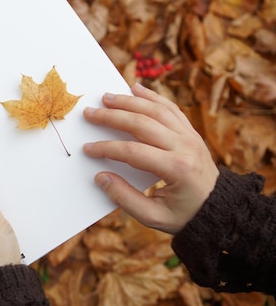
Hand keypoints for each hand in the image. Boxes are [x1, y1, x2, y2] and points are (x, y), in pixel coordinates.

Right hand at [83, 83, 219, 233]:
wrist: (218, 208)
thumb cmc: (183, 215)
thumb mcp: (153, 217)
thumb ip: (124, 198)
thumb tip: (100, 177)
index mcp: (176, 169)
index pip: (133, 151)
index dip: (107, 148)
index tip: (88, 149)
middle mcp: (185, 147)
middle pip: (142, 124)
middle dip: (112, 117)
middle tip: (90, 113)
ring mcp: (190, 136)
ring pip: (156, 110)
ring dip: (128, 101)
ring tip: (106, 97)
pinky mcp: (191, 132)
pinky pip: (170, 108)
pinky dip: (152, 96)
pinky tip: (136, 89)